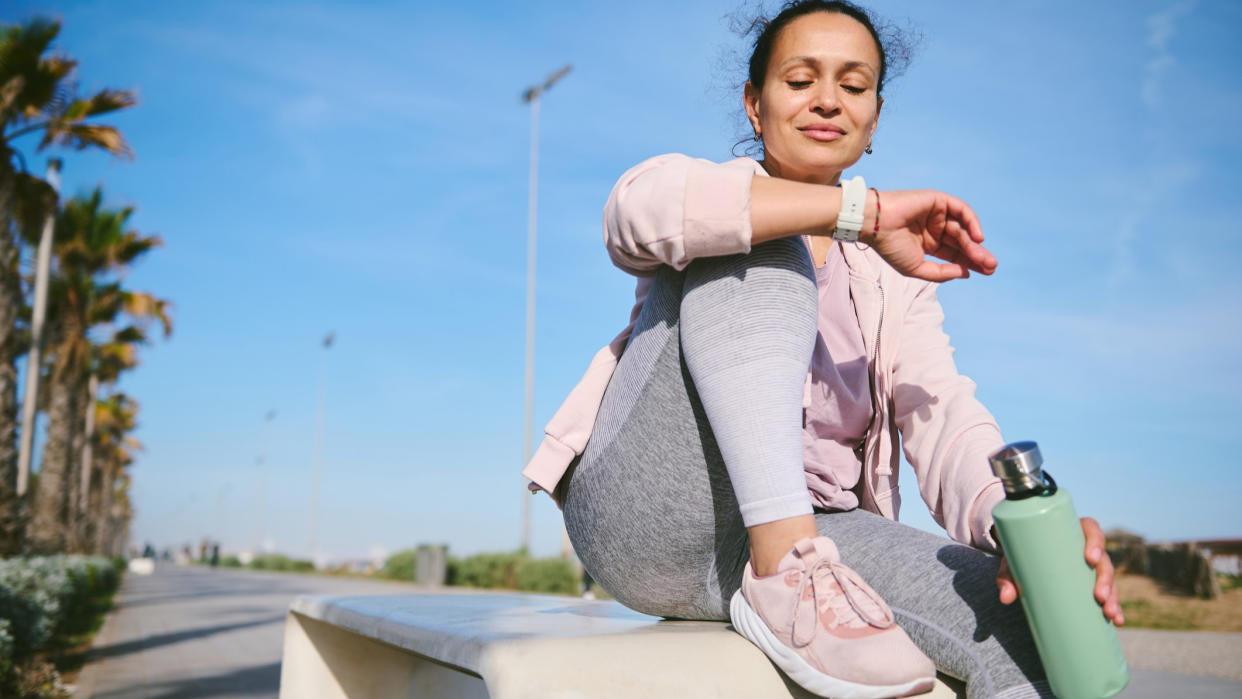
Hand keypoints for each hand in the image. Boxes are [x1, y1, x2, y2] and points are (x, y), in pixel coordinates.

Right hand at [861, 189, 997, 282]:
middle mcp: (934, 229)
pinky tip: (978, 237)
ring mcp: (937, 214)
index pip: (954, 254)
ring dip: (974, 244)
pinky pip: (960, 210)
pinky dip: (971, 222)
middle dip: (977, 255)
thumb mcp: (916, 268)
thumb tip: (965, 273)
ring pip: (962, 229)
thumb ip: (940, 273)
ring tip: (984, 258)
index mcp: (928, 244)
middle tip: (992, 267)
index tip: (986, 272)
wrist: (875, 224)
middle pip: (961, 243)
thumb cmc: (890, 247)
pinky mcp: (938, 200)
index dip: (970, 263)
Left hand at [995, 517, 1124, 625]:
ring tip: (1109, 614)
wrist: (1021, 560)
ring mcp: (1089, 567)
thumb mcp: (1013, 560)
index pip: (1091, 529)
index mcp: (1069, 532)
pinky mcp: (1090, 583)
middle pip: (1103, 559)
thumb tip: (1006, 598)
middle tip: (1099, 596)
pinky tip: (1117, 620)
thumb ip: (1007, 576)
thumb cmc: (1020, 554)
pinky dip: (1114, 607)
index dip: (1095, 541)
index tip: (1090, 558)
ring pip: (1109, 579)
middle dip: (1106, 579)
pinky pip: (1108, 594)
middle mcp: (1084, 548)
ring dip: (1114, 596)